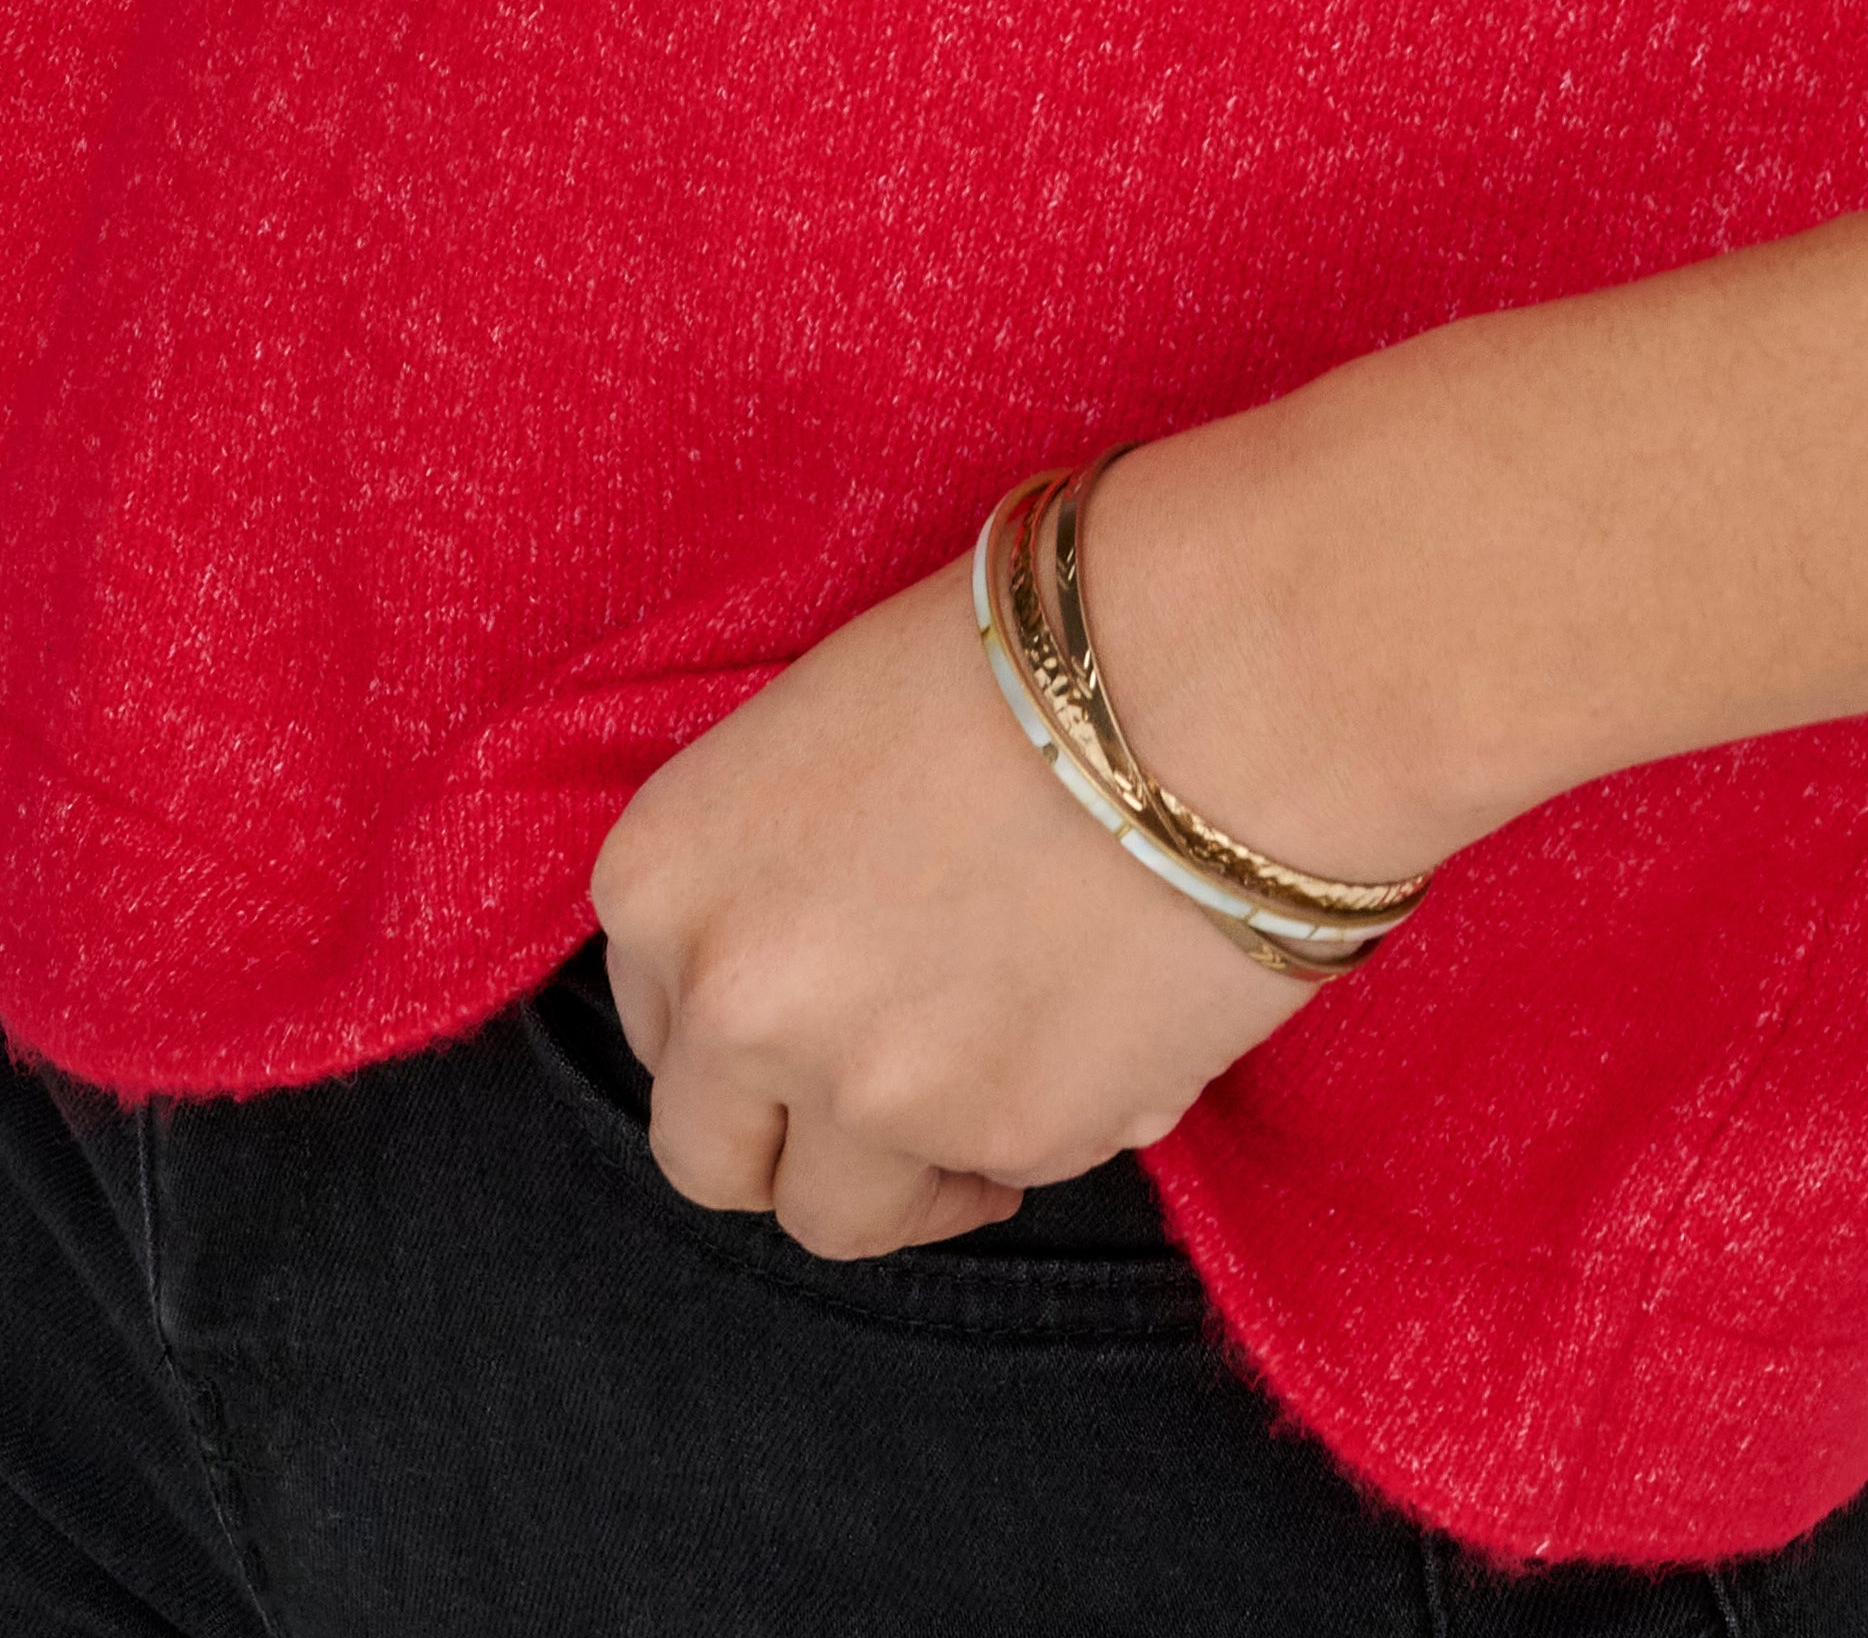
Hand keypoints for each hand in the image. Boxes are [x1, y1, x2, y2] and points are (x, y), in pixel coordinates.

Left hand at [584, 546, 1326, 1255]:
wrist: (1212, 674)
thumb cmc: (1031, 650)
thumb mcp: (831, 727)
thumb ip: (776, 875)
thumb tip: (814, 986)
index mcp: (667, 873)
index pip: (655, 1019)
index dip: (742, 1015)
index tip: (816, 1000)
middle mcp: (734, 998)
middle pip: (712, 1155)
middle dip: (794, 1135)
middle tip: (888, 1084)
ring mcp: (861, 1089)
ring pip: (841, 1217)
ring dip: (905, 1173)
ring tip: (998, 1080)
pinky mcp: (999, 1143)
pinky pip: (993, 1178)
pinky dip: (1038, 1134)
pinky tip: (1098, 1031)